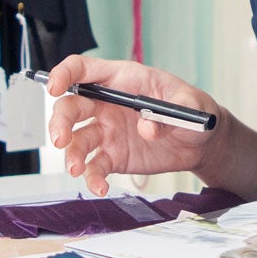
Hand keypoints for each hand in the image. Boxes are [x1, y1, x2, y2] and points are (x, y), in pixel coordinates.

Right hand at [45, 54, 223, 196]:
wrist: (202, 141)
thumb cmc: (194, 110)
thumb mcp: (191, 104)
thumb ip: (170, 112)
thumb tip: (147, 127)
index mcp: (122, 80)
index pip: (84, 70)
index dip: (64, 74)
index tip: (55, 88)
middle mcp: (107, 105)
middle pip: (71, 107)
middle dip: (60, 121)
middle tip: (60, 139)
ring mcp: (107, 132)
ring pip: (77, 140)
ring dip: (71, 154)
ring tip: (77, 168)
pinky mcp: (113, 157)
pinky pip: (95, 167)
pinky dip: (92, 179)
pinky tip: (99, 188)